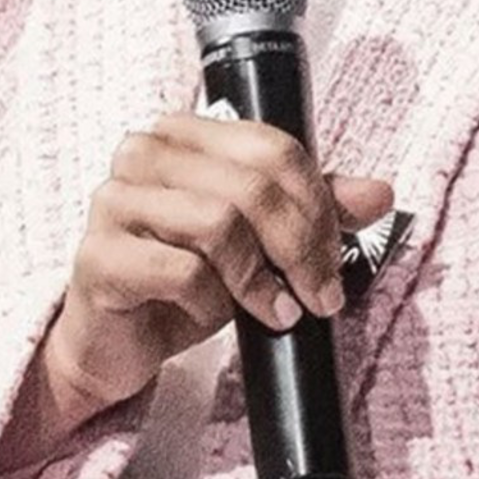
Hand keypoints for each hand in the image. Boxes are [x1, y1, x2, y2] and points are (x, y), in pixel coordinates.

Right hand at [6, 111, 392, 464]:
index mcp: (182, 134)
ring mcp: (113, 202)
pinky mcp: (99, 256)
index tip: (334, 257)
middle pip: (252, 184)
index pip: (273, 147)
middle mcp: (142, 154)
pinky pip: (182, 271)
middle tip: (319, 294)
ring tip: (274, 311)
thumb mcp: (257, 243)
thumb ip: (311, 210)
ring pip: (219, 221)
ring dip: (259, 278)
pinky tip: (215, 317)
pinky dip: (212, 301)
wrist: (117, 344)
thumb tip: (379, 193)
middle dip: (300, 247)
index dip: (318, 204)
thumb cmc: (181, 284)